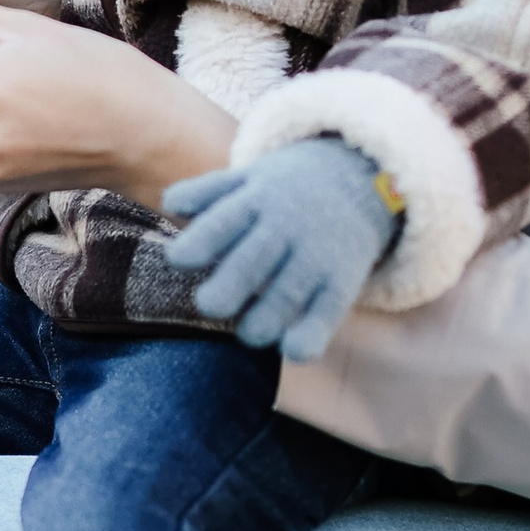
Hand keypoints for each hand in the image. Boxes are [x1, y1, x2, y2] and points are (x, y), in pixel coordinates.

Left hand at [164, 140, 402, 360]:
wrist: (361, 182)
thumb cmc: (284, 190)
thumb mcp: (248, 180)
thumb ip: (206, 193)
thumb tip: (168, 205)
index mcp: (255, 201)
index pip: (223, 222)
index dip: (200, 242)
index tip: (177, 260)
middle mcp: (286, 228)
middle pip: (253, 261)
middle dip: (228, 287)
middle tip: (207, 305)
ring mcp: (315, 256)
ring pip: (286, 295)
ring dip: (262, 321)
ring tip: (246, 333)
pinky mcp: (340, 283)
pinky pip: (325, 314)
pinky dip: (310, 335)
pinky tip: (293, 350)